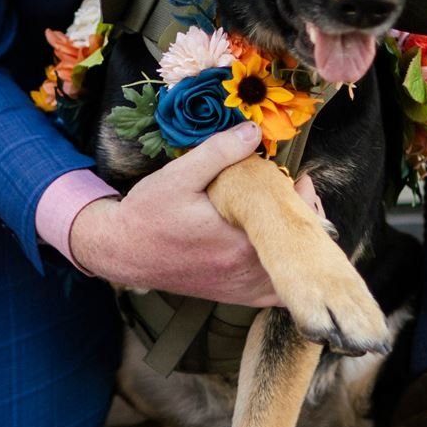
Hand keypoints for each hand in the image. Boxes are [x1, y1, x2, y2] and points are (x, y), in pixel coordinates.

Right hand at [68, 125, 324, 306]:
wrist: (121, 252)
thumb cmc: (147, 214)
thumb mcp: (178, 175)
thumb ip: (218, 152)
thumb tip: (254, 132)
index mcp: (237, 241)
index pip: (291, 222)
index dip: (304, 199)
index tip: (301, 179)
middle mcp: (244, 270)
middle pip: (297, 248)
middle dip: (305, 218)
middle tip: (300, 191)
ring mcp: (241, 286)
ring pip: (292, 273)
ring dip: (299, 246)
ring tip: (296, 217)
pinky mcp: (234, 295)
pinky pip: (274, 294)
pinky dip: (287, 276)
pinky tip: (282, 252)